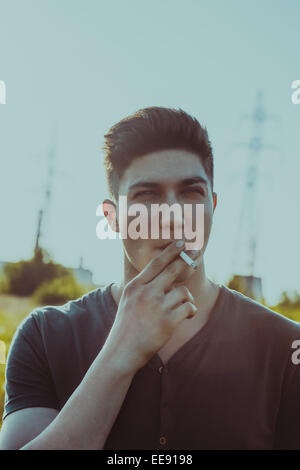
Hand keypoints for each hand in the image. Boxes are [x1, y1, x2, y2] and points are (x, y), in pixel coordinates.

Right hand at [103, 241, 200, 371]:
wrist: (122, 351)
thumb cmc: (126, 326)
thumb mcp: (128, 300)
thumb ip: (142, 287)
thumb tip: (162, 275)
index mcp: (135, 286)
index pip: (156, 263)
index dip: (171, 251)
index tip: (182, 242)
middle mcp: (146, 293)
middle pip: (172, 271)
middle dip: (187, 261)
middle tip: (196, 253)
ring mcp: (157, 307)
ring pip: (183, 292)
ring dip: (187, 298)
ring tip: (183, 307)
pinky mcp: (168, 321)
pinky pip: (188, 308)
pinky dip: (191, 310)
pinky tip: (188, 315)